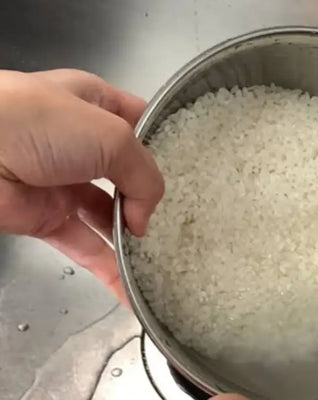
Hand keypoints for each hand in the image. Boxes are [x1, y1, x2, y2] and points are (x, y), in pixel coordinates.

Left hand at [0, 69, 163, 302]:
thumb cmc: (39, 124)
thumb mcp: (112, 136)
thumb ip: (145, 177)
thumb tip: (143, 220)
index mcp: (95, 104)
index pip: (140, 124)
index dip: (164, 146)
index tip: (191, 173)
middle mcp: (82, 144)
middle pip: (129, 177)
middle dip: (151, 200)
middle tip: (180, 223)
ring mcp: (65, 183)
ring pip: (110, 218)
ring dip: (133, 242)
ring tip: (162, 261)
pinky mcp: (49, 219)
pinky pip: (87, 248)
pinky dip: (109, 271)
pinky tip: (132, 290)